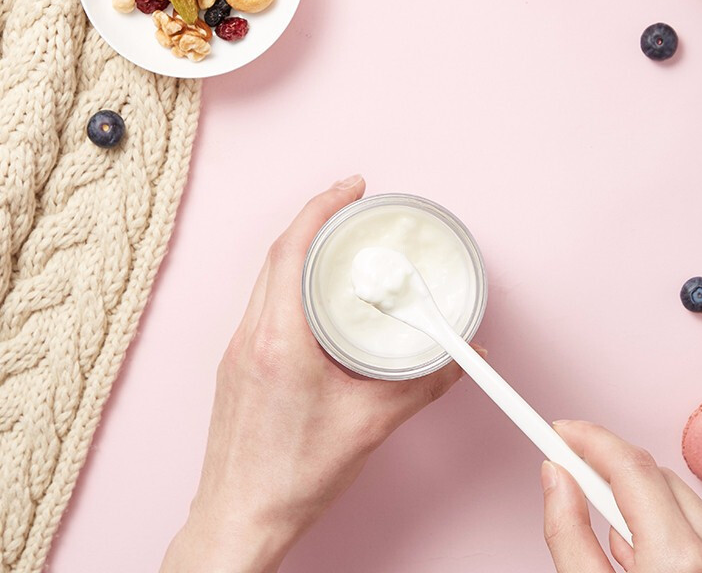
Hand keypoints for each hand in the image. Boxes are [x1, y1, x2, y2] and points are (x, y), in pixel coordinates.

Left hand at [161, 176, 471, 572]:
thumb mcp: (371, 423)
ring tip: (340, 244)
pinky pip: (264, 303)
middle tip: (354, 206)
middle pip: (280, 254)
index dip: (322, 208)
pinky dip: (291, 281)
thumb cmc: (295, 477)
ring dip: (301, 250)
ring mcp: (239, 348)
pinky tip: (317, 295)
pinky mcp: (237, 363)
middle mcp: (252, 335)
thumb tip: (461, 356)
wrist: (241, 517)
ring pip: (268, 277)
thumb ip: (423, 383)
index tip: (351, 187)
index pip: (293, 250)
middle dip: (317, 219)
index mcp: (280, 340)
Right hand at [540, 420, 701, 572]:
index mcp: (680, 561)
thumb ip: (569, 536)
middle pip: (653, 478)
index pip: (628, 465)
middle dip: (610, 477)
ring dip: (642, 510)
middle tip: (573, 484)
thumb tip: (556, 479)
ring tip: (622, 554)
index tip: (556, 428)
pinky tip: (654, 566)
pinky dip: (673, 536)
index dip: (587, 439)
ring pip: (679, 502)